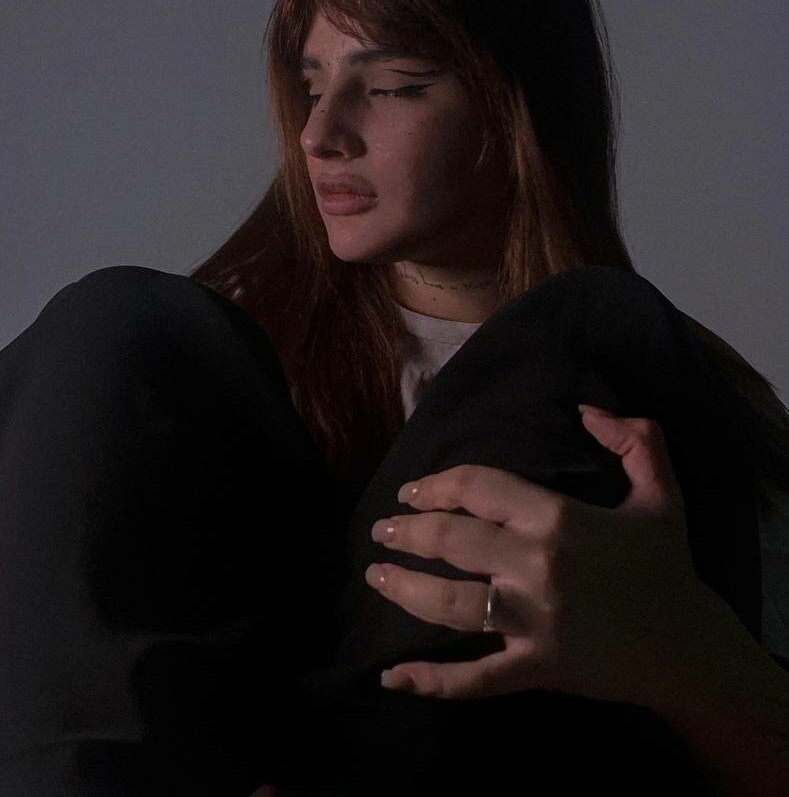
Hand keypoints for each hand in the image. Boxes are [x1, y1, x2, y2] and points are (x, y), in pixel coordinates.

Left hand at [366, 404, 717, 707]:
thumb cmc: (665, 568)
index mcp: (557, 518)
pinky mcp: (533, 668)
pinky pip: (473, 679)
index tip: (411, 491)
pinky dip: (430, 682)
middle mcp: (536, 566)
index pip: (479, 487)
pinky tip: (390, 678)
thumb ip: (635, 440)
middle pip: (452, 539)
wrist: (688, 648)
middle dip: (407, 531)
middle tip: (382, 530)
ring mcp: (531, 621)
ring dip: (404, 589)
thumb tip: (587, 411)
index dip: (437, 484)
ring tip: (376, 576)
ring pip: (449, 603)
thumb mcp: (661, 493)